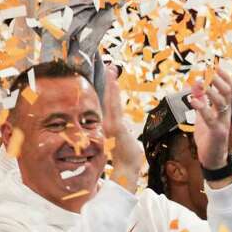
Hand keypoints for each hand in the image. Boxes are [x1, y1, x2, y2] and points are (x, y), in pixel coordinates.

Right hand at [102, 65, 142, 192]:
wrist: (126, 167)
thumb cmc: (125, 154)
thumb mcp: (121, 138)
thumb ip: (117, 128)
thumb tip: (117, 122)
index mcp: (107, 123)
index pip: (106, 102)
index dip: (106, 87)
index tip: (107, 72)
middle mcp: (106, 121)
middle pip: (107, 97)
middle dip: (107, 80)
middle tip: (107, 64)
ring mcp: (109, 123)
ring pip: (110, 99)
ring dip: (110, 82)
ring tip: (110, 68)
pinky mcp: (115, 125)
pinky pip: (114, 105)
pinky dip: (112, 92)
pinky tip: (113, 82)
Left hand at [188, 68, 231, 170]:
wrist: (213, 158)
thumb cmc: (208, 137)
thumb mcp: (203, 117)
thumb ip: (201, 103)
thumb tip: (194, 87)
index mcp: (224, 108)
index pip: (229, 88)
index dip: (225, 76)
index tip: (216, 66)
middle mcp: (226, 113)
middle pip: (228, 91)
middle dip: (218, 80)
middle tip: (208, 71)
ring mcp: (223, 122)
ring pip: (221, 102)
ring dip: (210, 91)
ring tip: (199, 83)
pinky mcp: (217, 131)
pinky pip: (210, 117)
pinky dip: (201, 107)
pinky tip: (192, 100)